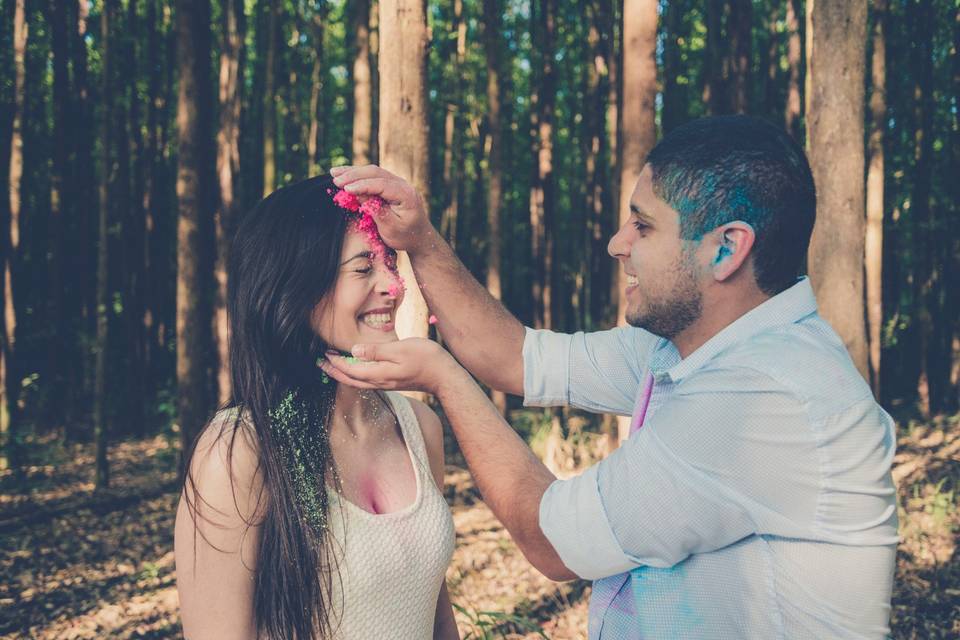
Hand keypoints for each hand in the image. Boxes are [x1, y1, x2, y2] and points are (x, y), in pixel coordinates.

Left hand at [319, 338, 461, 394]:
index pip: (351, 371)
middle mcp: (380, 382)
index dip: (336, 363)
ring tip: (334, 365)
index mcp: (380, 373)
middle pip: (351, 380)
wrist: (444, 375)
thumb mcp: (400, 349)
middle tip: (321, 363)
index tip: (325, 354)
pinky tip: (356, 368)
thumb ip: (376, 351)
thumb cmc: (425, 358)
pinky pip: (367, 381)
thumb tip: (354, 351)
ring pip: (358, 382)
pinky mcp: (392, 382)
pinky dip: (356, 375)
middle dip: (335, 372)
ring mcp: (387, 384)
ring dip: (344, 374)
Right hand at [329, 165, 435, 253]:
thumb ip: (376, 210)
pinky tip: (344, 175)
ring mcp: (397, 183)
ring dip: (353, 172)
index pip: (381, 184)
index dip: (362, 186)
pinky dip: (358, 176)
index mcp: (406, 194)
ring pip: (373, 171)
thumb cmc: (405, 236)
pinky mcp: (391, 185)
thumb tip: (359, 195)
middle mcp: (403, 184)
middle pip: (376, 173)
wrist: (419, 237)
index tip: (345, 189)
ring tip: (334, 173)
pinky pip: (373, 176)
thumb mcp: (390, 228)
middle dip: (353, 175)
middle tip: (335, 180)